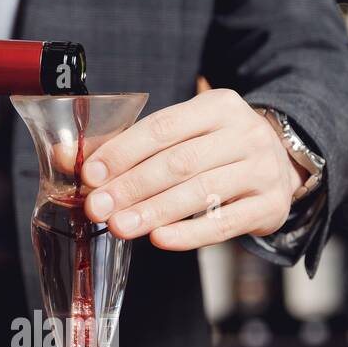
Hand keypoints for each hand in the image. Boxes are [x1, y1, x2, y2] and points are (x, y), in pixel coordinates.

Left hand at [81, 87, 305, 249]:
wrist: (281, 164)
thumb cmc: (216, 150)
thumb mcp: (181, 136)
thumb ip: (127, 147)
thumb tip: (66, 158)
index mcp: (217, 106)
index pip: (163, 128)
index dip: (124, 152)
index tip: (91, 175)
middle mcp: (244, 133)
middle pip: (180, 162)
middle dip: (133, 186)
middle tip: (98, 207)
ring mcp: (261, 170)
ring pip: (201, 192)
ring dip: (155, 212)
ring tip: (120, 227)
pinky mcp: (269, 206)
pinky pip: (225, 223)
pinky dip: (190, 234)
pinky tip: (161, 240)